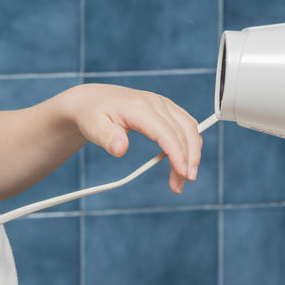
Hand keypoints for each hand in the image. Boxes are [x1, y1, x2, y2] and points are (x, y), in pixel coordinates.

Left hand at [66, 84, 202, 193]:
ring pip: (190, 127)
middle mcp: (155, 102)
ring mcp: (163, 104)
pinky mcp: (166, 109)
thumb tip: (120, 149)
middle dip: (188, 158)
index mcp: (139, 107)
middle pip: (183, 130)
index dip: (177, 153)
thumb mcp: (93, 127)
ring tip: (183, 178)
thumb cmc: (92, 115)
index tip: (182, 174)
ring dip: (192, 152)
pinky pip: (186, 125)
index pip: (166, 131)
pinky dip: (190, 144)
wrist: (92, 100)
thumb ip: (106, 138)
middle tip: (182, 183)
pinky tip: (184, 161)